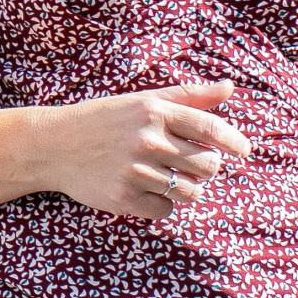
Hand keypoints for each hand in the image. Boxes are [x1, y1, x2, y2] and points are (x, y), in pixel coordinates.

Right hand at [24, 81, 250, 220]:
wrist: (54, 145)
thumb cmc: (104, 120)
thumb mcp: (143, 101)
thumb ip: (188, 97)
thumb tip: (230, 87)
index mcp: (155, 112)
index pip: (210, 127)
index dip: (234, 141)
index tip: (244, 151)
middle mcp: (148, 140)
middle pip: (208, 165)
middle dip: (205, 167)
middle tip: (188, 163)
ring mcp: (136, 171)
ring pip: (190, 192)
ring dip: (186, 188)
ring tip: (166, 177)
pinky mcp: (124, 198)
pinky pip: (166, 210)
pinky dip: (161, 204)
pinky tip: (145, 190)